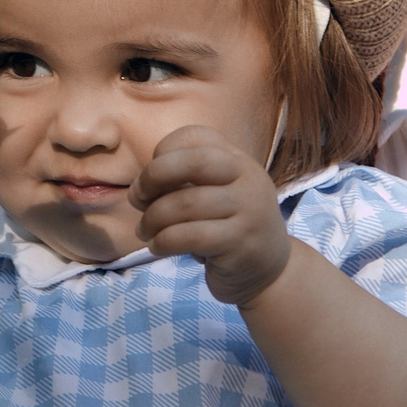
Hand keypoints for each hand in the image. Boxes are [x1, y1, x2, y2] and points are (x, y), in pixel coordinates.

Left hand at [131, 125, 294, 305]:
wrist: (269, 271)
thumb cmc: (226, 229)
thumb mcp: (212, 196)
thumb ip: (179, 184)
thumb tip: (138, 191)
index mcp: (239, 160)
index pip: (195, 136)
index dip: (163, 151)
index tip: (152, 180)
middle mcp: (249, 178)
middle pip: (194, 162)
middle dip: (153, 177)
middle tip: (138, 199)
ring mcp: (250, 210)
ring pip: (185, 204)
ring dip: (152, 219)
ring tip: (145, 231)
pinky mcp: (242, 242)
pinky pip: (190, 236)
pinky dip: (163, 241)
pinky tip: (158, 247)